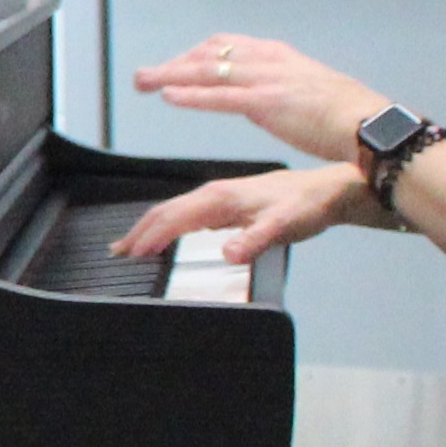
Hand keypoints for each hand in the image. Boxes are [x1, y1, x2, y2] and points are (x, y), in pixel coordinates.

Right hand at [112, 162, 364, 266]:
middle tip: (117, 253)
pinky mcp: (227, 204)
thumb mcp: (283, 226)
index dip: (149, 238)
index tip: (130, 256)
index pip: (172, 218)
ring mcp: (220, 199)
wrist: (328, 190)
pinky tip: (168, 235)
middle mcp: (215, 195)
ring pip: (173, 211)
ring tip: (130, 245)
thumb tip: (226, 253)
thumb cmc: (307, 205)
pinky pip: (187, 213)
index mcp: (220, 198)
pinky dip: (168, 225)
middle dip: (138, 232)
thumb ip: (254, 241)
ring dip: (148, 228)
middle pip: (165, 212)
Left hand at [135, 33, 385, 163]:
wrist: (369, 125)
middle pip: (209, 54)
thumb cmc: (344, 116)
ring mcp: (267, 80)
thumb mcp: (306, 89)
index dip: (194, 55)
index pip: (225, 46)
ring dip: (170, 75)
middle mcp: (269, 61)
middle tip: (144, 75)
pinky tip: (168, 97)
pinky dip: (191, 95)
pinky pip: (220, 97)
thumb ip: (280, 86)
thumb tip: (261, 95)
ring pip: (207, 72)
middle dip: (174, 64)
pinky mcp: (268, 103)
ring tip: (143, 82)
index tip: (174, 67)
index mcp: (278, 56)